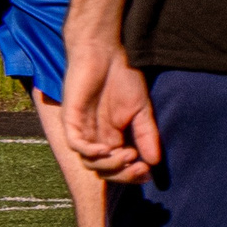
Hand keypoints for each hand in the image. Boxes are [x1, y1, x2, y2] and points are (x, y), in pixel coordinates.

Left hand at [63, 34, 161, 183]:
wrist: (106, 52)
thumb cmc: (122, 77)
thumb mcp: (142, 110)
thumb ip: (146, 135)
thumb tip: (155, 162)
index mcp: (112, 137)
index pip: (118, 167)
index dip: (131, 174)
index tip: (148, 171)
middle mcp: (96, 137)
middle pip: (103, 170)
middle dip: (122, 174)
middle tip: (139, 167)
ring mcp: (82, 129)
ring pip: (89, 162)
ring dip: (109, 164)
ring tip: (128, 154)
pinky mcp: (71, 119)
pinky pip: (75, 144)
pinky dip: (89, 152)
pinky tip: (106, 150)